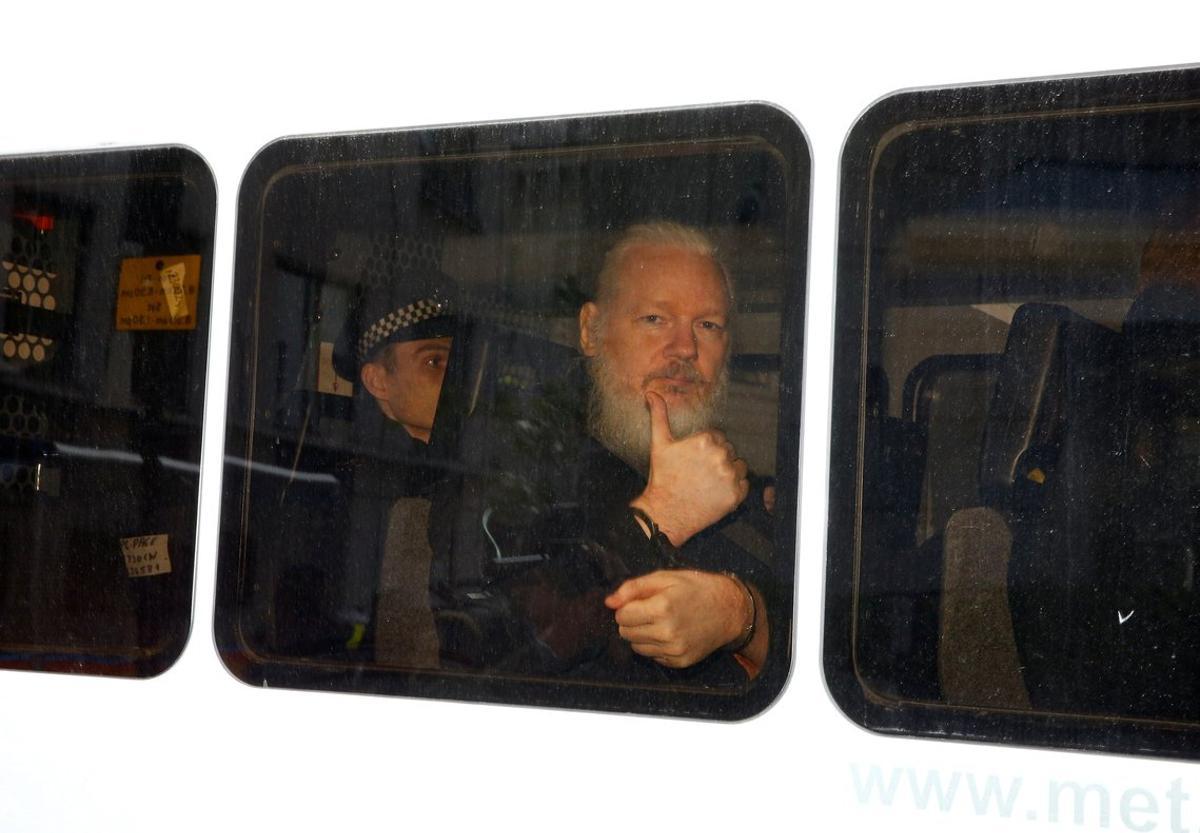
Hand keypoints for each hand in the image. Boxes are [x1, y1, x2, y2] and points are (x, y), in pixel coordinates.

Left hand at [604, 570, 750, 667]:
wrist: (730, 610)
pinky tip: (670, 633)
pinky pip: (652, 656)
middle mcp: (667, 633)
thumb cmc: (696, 588)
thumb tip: (609, 602)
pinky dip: (655, 646)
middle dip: (632, 621)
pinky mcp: (680, 662)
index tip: (640, 601)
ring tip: (660, 621)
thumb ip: (634, 588)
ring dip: (642, 634)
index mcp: (661, 608)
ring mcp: (674, 650)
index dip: (627, 606)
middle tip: (650, 610)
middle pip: (626, 633)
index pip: (621, 616)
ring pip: (636, 647)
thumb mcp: (665, 578)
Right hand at [631, 391, 748, 546]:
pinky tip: (716, 492)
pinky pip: (744, 485)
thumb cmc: (663, 478)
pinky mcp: (735, 495)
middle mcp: (720, 456)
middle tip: (700, 472)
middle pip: (728, 451)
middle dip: (717, 459)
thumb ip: (659, 415)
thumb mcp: (659, 444)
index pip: (717, 437)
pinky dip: (734, 488)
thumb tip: (652, 393)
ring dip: (728, 472)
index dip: (706, 448)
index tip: (696, 460)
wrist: (666, 512)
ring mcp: (729, 476)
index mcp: (705, 440)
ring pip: (738, 466)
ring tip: (709, 482)